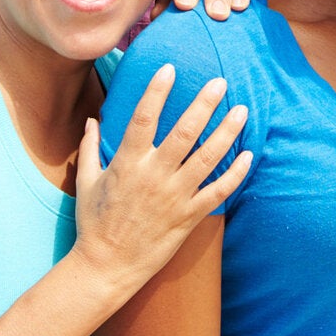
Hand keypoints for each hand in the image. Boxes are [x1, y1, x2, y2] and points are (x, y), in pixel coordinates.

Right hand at [71, 66, 250, 290]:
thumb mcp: (86, 182)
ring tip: (242, 111)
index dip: (157, 91)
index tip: (169, 68)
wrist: (106, 267)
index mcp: (127, 164)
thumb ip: (89, 148)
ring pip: (207, 159)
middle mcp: (153, 177)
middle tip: (221, 82)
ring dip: (227, 133)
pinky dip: (235, 174)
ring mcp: (174, 197)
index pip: (143, 118)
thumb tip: (92, 120)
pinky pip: (217, 192)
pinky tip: (249, 155)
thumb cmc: (94, 223)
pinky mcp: (188, 217)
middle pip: (184, 133)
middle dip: (204, 105)